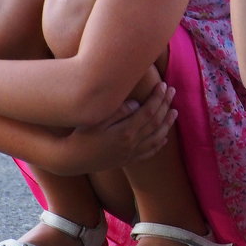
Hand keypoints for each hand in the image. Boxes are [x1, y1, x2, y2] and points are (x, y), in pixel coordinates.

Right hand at [57, 81, 176, 172]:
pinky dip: (159, 144)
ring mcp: (131, 153)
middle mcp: (132, 144)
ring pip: (156, 138)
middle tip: (172, 91)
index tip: (163, 85)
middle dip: (165, 105)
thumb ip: (118, 111)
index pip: (149, 112)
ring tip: (174, 112)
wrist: (71, 160)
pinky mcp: (127, 160)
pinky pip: (149, 153)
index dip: (158, 97)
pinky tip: (164, 138)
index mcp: (125, 132)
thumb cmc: (80, 136)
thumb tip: (137, 103)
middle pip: (156, 122)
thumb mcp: (95, 120)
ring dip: (167, 124)